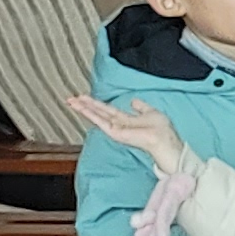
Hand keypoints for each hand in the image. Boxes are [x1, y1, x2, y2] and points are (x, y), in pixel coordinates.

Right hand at [66, 93, 185, 166]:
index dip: (96, 103)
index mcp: (126, 119)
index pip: (107, 109)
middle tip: (71, 98)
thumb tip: (133, 101)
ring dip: (83, 108)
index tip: (84, 97)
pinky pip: (99, 121)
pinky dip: (89, 114)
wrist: (163, 138)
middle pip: (98, 112)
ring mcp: (115, 128)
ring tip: (71, 101)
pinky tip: (80, 107)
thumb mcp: (150, 112)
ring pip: (96, 115)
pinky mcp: (114, 132)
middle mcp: (118, 124)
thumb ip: (140, 107)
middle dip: (85, 105)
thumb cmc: (161, 129)